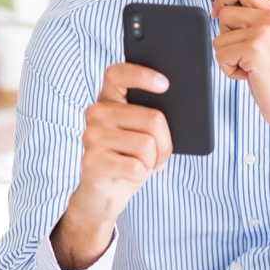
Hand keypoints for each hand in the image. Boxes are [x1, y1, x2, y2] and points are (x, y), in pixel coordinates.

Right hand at [52, 63, 171, 269]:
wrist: (103, 195)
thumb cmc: (128, 159)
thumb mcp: (142, 134)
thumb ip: (150, 117)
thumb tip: (179, 109)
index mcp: (107, 100)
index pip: (117, 74)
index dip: (142, 75)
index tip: (165, 84)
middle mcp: (95, 115)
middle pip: (152, 118)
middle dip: (166, 141)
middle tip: (160, 154)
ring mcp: (91, 138)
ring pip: (147, 144)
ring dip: (154, 160)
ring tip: (144, 164)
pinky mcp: (92, 162)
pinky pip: (137, 166)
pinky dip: (142, 175)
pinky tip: (131, 175)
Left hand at [211, 0, 269, 152]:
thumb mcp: (268, 42)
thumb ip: (251, 24)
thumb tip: (219, 12)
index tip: (217, 15)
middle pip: (224, 15)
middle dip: (225, 38)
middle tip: (245, 56)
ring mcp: (263, 34)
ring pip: (219, 38)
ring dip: (227, 58)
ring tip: (249, 68)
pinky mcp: (254, 51)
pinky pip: (221, 55)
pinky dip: (229, 70)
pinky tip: (249, 76)